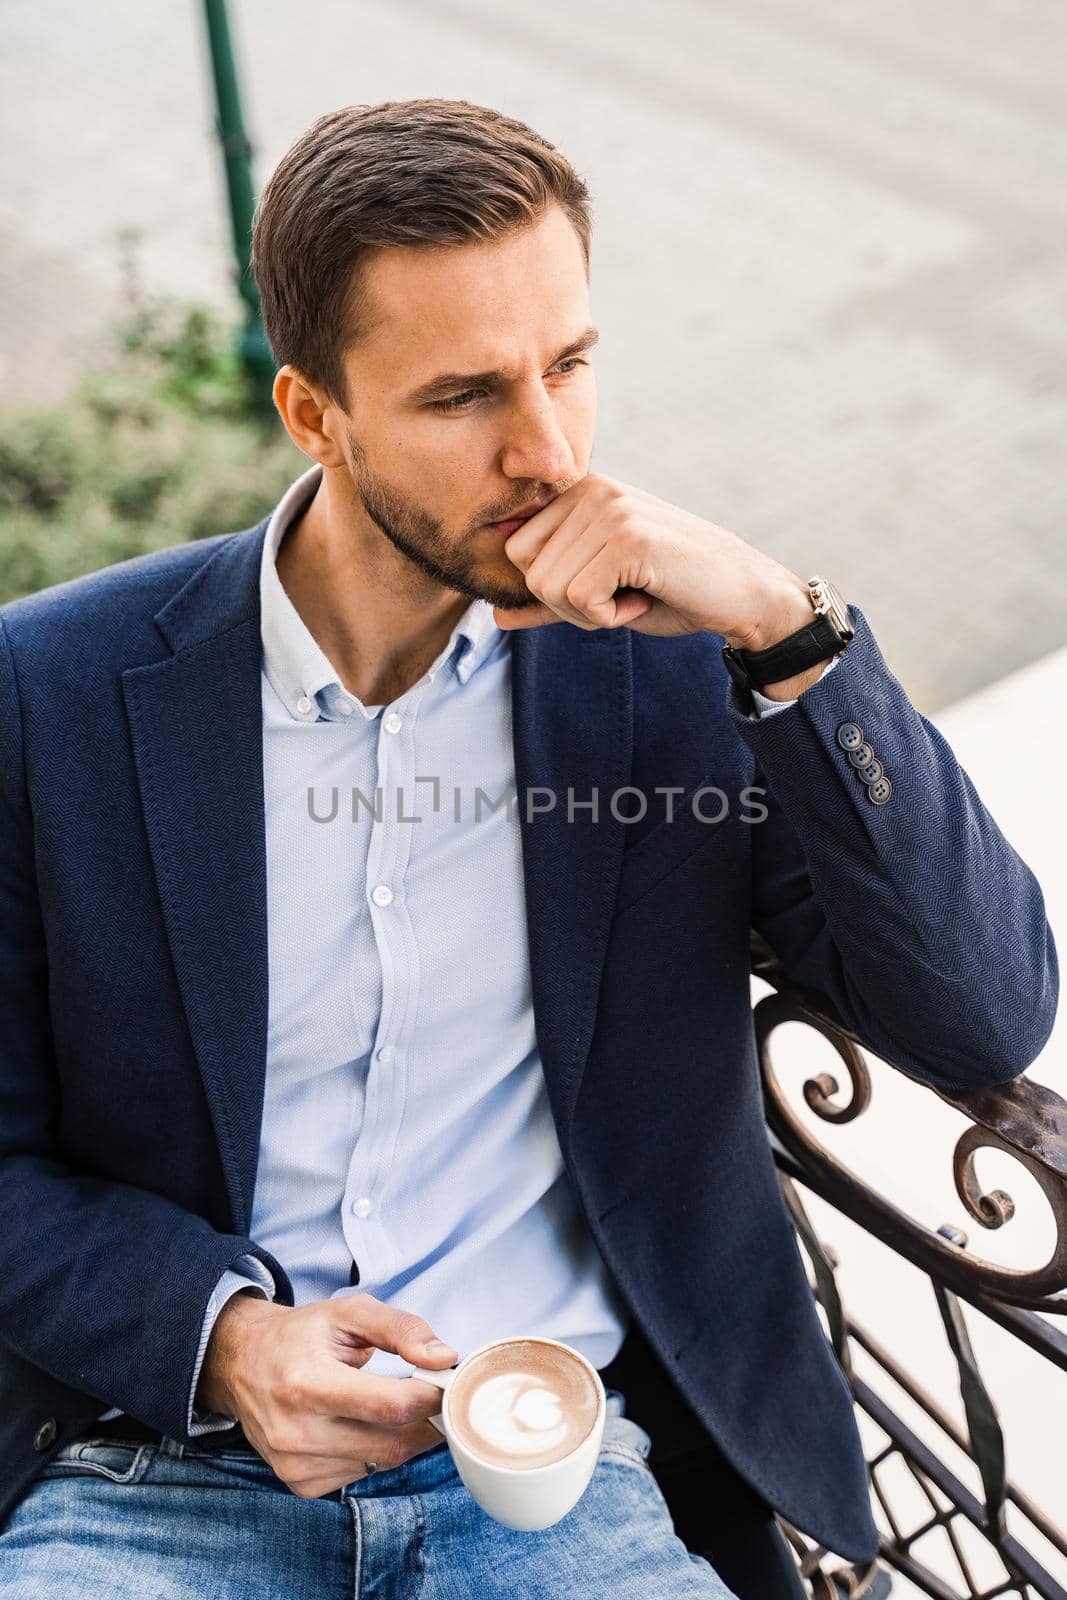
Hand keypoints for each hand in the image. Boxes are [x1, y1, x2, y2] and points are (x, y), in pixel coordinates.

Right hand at [196, 1291, 457, 1498]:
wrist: (241, 1363)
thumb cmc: (301, 1335)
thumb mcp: (350, 1313)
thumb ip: (402, 1328)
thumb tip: (444, 1358)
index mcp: (307, 1382)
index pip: (390, 1405)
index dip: (431, 1396)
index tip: (446, 1381)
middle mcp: (296, 1431)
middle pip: (392, 1441)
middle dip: (425, 1420)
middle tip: (433, 1395)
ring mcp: (295, 1464)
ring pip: (382, 1462)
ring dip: (402, 1436)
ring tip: (393, 1404)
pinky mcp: (299, 1483)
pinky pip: (361, 1475)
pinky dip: (375, 1452)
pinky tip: (362, 1425)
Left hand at [493, 472, 813, 655]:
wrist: (740, 596)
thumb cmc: (673, 591)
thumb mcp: (601, 594)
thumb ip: (550, 600)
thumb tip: (495, 616)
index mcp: (579, 494)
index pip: (517, 552)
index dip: (556, 589)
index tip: (605, 586)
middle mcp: (591, 490)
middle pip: (528, 573)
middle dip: (569, 604)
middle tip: (620, 595)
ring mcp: (610, 509)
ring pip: (549, 588)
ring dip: (591, 613)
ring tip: (635, 594)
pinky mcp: (628, 537)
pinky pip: (579, 599)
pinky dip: (609, 617)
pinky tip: (645, 598)